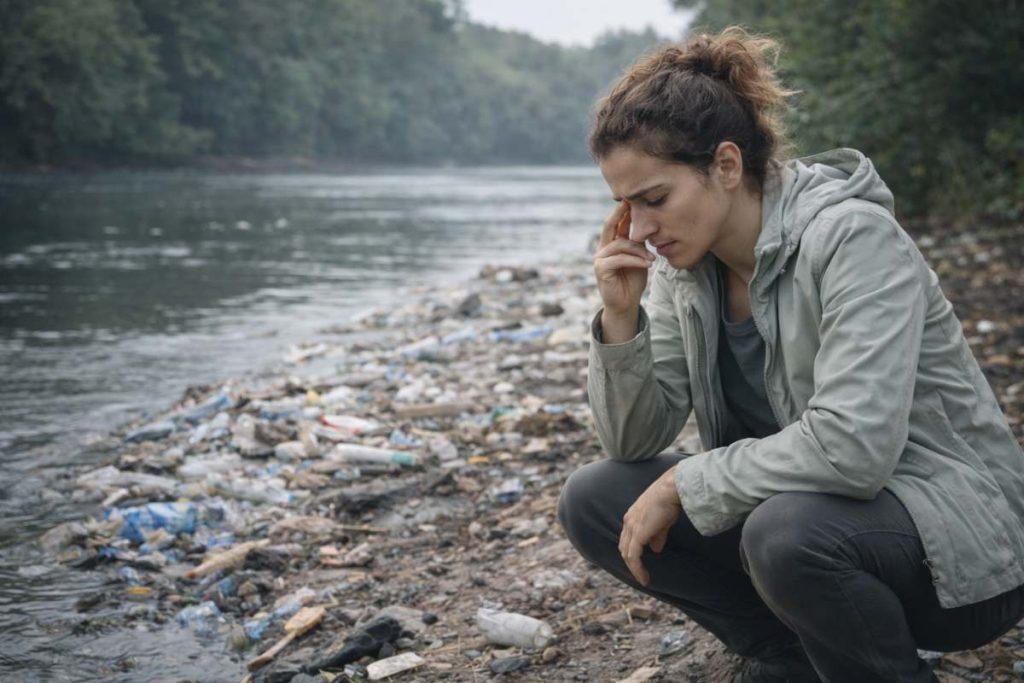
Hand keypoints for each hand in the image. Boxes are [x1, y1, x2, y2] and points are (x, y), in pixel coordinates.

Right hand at [593, 201, 655, 315]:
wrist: (626, 304)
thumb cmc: (632, 281)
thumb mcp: (639, 258)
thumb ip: (638, 243)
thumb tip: (647, 224)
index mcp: (611, 244)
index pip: (615, 223)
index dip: (622, 210)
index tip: (632, 198)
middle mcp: (602, 249)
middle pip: (609, 226)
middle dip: (620, 213)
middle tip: (630, 201)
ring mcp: (599, 259)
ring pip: (620, 245)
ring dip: (639, 250)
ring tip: (652, 258)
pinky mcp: (600, 269)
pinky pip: (620, 259)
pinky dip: (635, 260)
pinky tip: (647, 264)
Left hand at [618, 465, 681, 586]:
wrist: (672, 489)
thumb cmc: (670, 500)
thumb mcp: (662, 520)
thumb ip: (657, 535)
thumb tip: (655, 549)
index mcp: (632, 516)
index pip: (627, 538)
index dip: (632, 551)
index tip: (640, 563)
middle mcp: (628, 521)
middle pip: (624, 547)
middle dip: (631, 562)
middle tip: (641, 574)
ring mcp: (632, 527)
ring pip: (627, 554)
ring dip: (634, 568)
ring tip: (644, 579)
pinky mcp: (638, 534)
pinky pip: (633, 556)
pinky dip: (637, 569)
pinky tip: (644, 577)